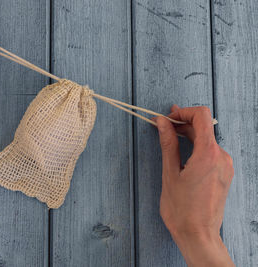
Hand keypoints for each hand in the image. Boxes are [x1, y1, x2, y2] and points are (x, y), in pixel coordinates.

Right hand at [156, 105, 233, 266]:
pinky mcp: (225, 174)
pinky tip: (182, 154)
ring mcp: (226, 166)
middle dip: (183, 123)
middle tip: (163, 126)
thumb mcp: (170, 173)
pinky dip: (197, 147)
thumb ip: (168, 144)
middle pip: (204, 128)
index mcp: (208, 154)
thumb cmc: (182, 209)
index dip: (184, 112)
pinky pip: (211, 152)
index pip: (202, 117)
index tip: (168, 117)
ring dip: (190, 135)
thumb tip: (162, 123)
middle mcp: (222, 157)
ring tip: (170, 139)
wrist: (198, 235)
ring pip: (207, 140)